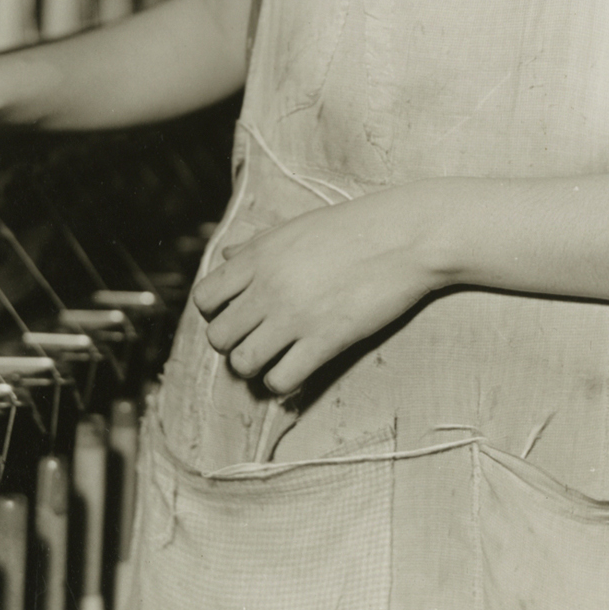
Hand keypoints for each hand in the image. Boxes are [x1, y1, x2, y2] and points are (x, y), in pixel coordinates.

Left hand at [192, 185, 439, 395]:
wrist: (404, 236)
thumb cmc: (352, 228)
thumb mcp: (296, 227)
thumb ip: (256, 244)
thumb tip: (227, 255)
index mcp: (258, 256)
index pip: (204, 298)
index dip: (215, 312)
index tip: (240, 313)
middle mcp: (268, 287)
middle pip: (217, 337)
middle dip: (233, 343)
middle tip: (258, 338)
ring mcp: (295, 315)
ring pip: (242, 363)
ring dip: (255, 366)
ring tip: (275, 356)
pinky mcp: (324, 340)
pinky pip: (280, 380)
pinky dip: (282, 382)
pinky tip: (298, 367)